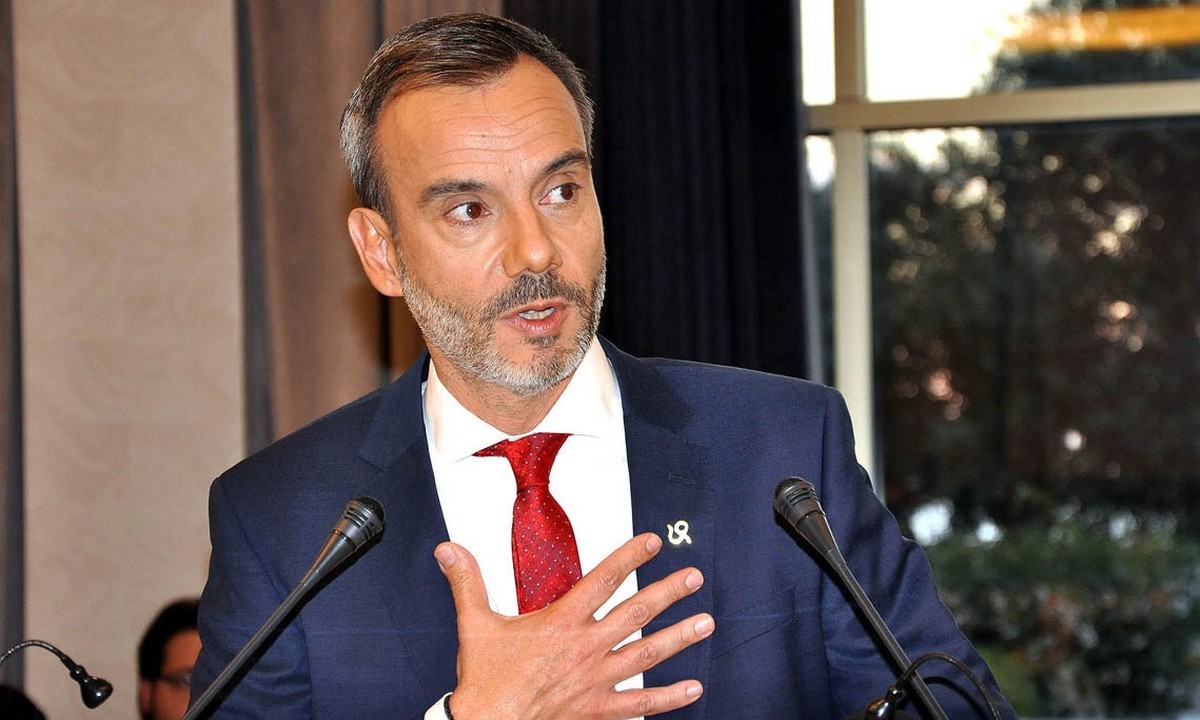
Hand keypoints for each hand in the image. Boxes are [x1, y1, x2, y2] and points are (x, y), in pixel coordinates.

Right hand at [433, 532, 713, 719]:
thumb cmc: (485, 682)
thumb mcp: (475, 625)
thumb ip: (467, 582)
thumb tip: (449, 549)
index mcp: (560, 622)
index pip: (603, 580)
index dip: (630, 557)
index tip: (653, 542)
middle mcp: (586, 648)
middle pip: (636, 612)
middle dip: (668, 592)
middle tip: (694, 577)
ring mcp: (597, 680)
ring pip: (647, 653)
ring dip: (679, 636)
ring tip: (706, 622)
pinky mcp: (599, 710)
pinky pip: (641, 703)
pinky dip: (669, 697)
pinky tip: (693, 688)